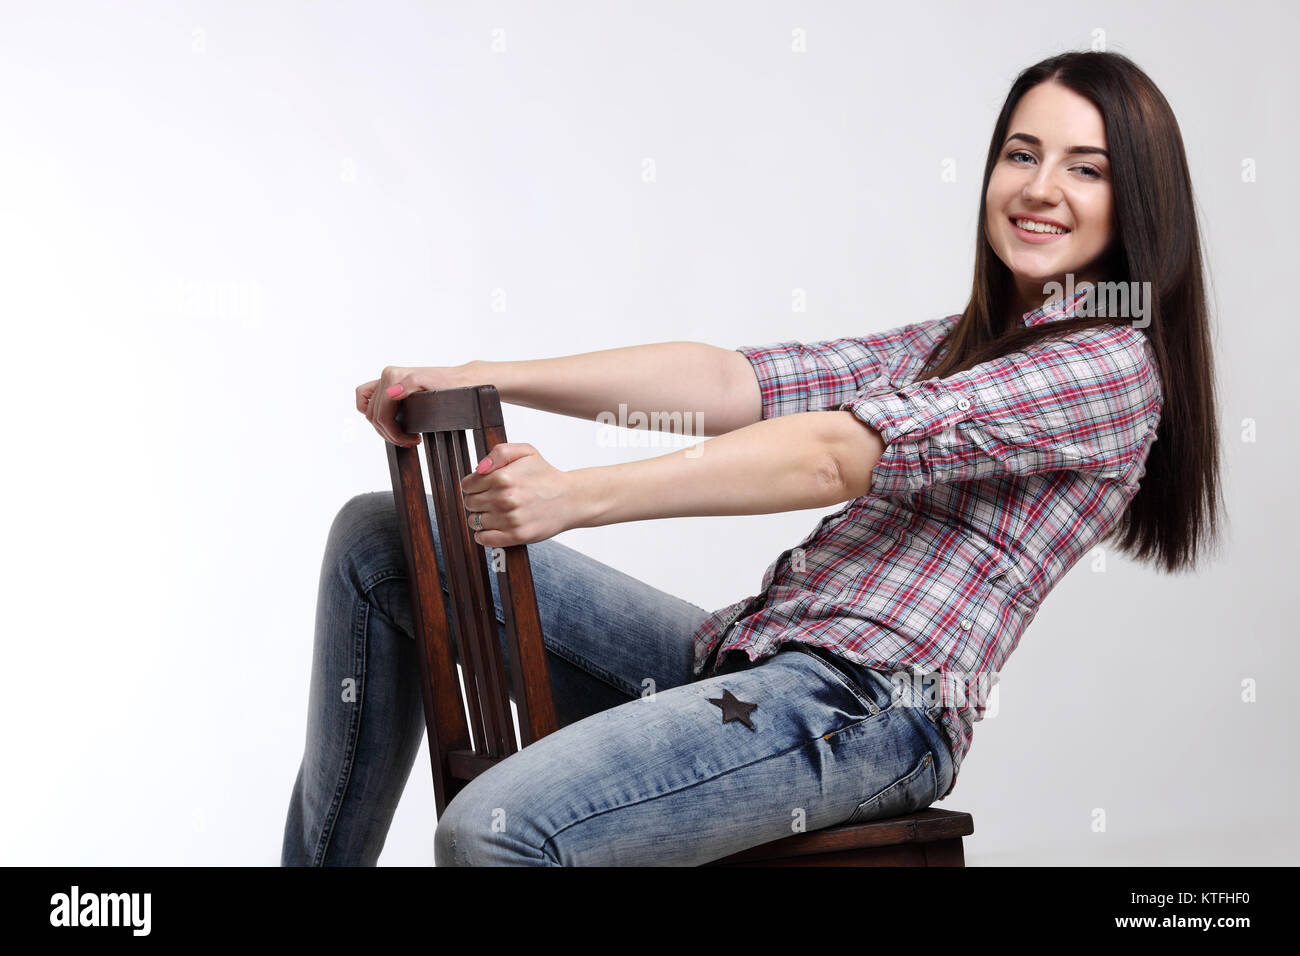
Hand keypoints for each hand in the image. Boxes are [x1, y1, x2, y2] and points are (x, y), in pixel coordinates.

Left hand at [356, 365, 471, 446]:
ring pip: (379, 416)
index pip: (363, 405)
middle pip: (372, 415)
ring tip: (412, 440)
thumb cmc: (442, 393)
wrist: (466, 383)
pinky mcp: (411, 378)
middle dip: (388, 435)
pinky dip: (398, 426)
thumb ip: (393, 405)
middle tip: (408, 442)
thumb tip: (378, 425)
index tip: (394, 435)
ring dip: (394, 435)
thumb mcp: (411, 399)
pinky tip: (416, 433)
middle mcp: (388, 374)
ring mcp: (398, 375)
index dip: (377, 425)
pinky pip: (392, 406)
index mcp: (387, 378)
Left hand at [459, 443, 576, 547]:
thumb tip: (479, 468)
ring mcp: (509, 519)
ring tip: (495, 512)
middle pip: (469, 503)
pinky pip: (484, 539)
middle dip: (477, 500)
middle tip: (491, 499)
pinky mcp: (516, 536)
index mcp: (503, 477)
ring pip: (474, 521)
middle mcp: (504, 498)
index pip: (467, 485)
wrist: (570, 499)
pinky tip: (494, 527)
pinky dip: (484, 535)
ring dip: (481, 517)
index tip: (482, 487)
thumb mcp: (526, 452)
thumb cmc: (546, 476)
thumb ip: (499, 453)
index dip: (473, 485)